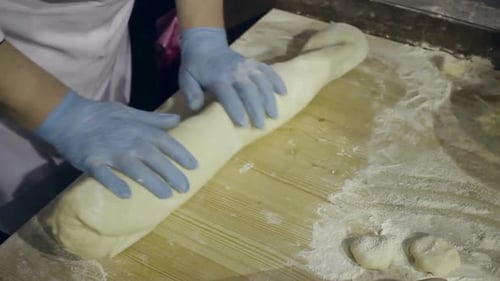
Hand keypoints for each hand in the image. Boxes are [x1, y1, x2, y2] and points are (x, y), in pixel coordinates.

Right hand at [35, 92, 197, 198]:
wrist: (68, 116)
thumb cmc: (102, 115)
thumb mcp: (131, 112)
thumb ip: (154, 119)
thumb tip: (177, 119)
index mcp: (140, 129)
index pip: (166, 142)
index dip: (181, 154)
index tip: (195, 166)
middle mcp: (130, 141)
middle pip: (155, 158)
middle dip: (172, 173)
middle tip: (185, 188)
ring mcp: (111, 152)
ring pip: (135, 169)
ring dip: (152, 182)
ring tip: (166, 195)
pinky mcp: (93, 161)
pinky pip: (105, 175)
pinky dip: (115, 184)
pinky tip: (127, 195)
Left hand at [179, 27, 286, 128]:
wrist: (205, 45)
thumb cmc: (195, 67)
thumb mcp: (185, 78)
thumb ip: (190, 92)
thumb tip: (195, 107)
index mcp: (217, 78)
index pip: (229, 95)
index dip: (236, 110)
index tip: (244, 124)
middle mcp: (234, 72)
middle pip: (249, 91)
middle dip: (256, 109)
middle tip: (261, 126)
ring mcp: (246, 66)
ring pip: (262, 82)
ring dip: (269, 99)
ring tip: (274, 115)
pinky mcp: (253, 63)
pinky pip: (268, 71)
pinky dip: (277, 81)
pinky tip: (283, 93)